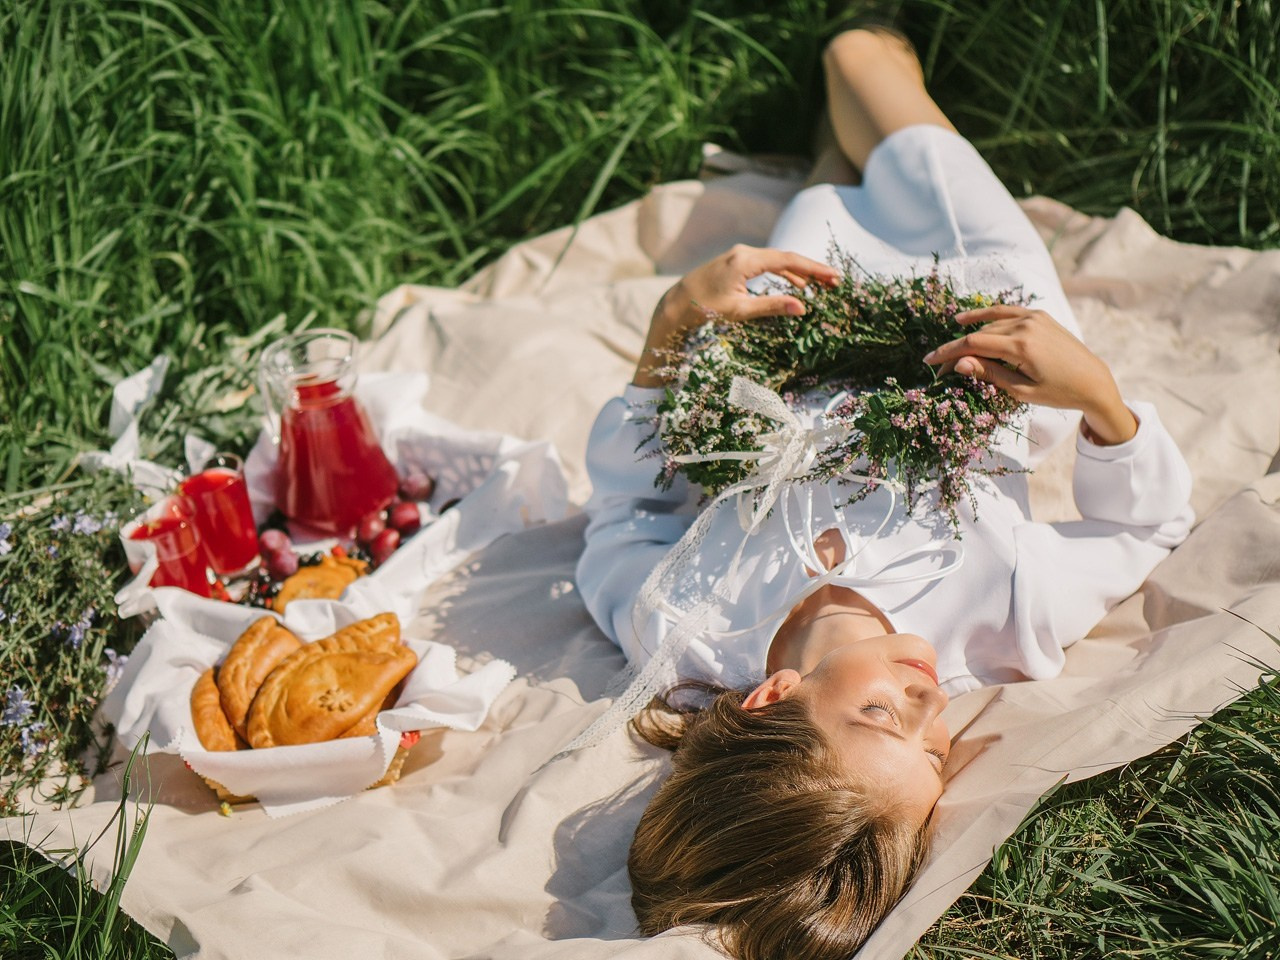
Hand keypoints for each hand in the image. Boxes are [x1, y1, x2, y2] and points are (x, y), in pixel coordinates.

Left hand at [632, 245, 839, 387]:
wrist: (677, 303)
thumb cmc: (705, 309)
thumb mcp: (740, 311)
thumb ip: (772, 306)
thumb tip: (802, 307)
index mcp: (746, 260)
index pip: (788, 260)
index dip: (814, 268)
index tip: (833, 276)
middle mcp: (744, 252)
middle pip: (786, 257)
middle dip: (812, 269)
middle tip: (835, 282)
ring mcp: (740, 255)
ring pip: (777, 260)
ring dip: (799, 272)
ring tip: (821, 285)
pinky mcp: (736, 261)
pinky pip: (766, 264)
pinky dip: (783, 273)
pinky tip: (796, 284)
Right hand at [922, 305, 1137, 444]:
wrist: (1092, 380)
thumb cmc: (1058, 392)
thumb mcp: (1022, 389)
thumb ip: (989, 373)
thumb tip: (959, 362)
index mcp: (1022, 346)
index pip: (973, 344)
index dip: (948, 352)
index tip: (930, 362)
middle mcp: (1026, 326)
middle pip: (980, 335)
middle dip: (958, 351)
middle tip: (942, 368)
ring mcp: (1033, 317)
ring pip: (991, 325)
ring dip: (970, 337)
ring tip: (951, 349)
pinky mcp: (1039, 316)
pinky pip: (1006, 313)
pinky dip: (986, 315)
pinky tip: (966, 319)